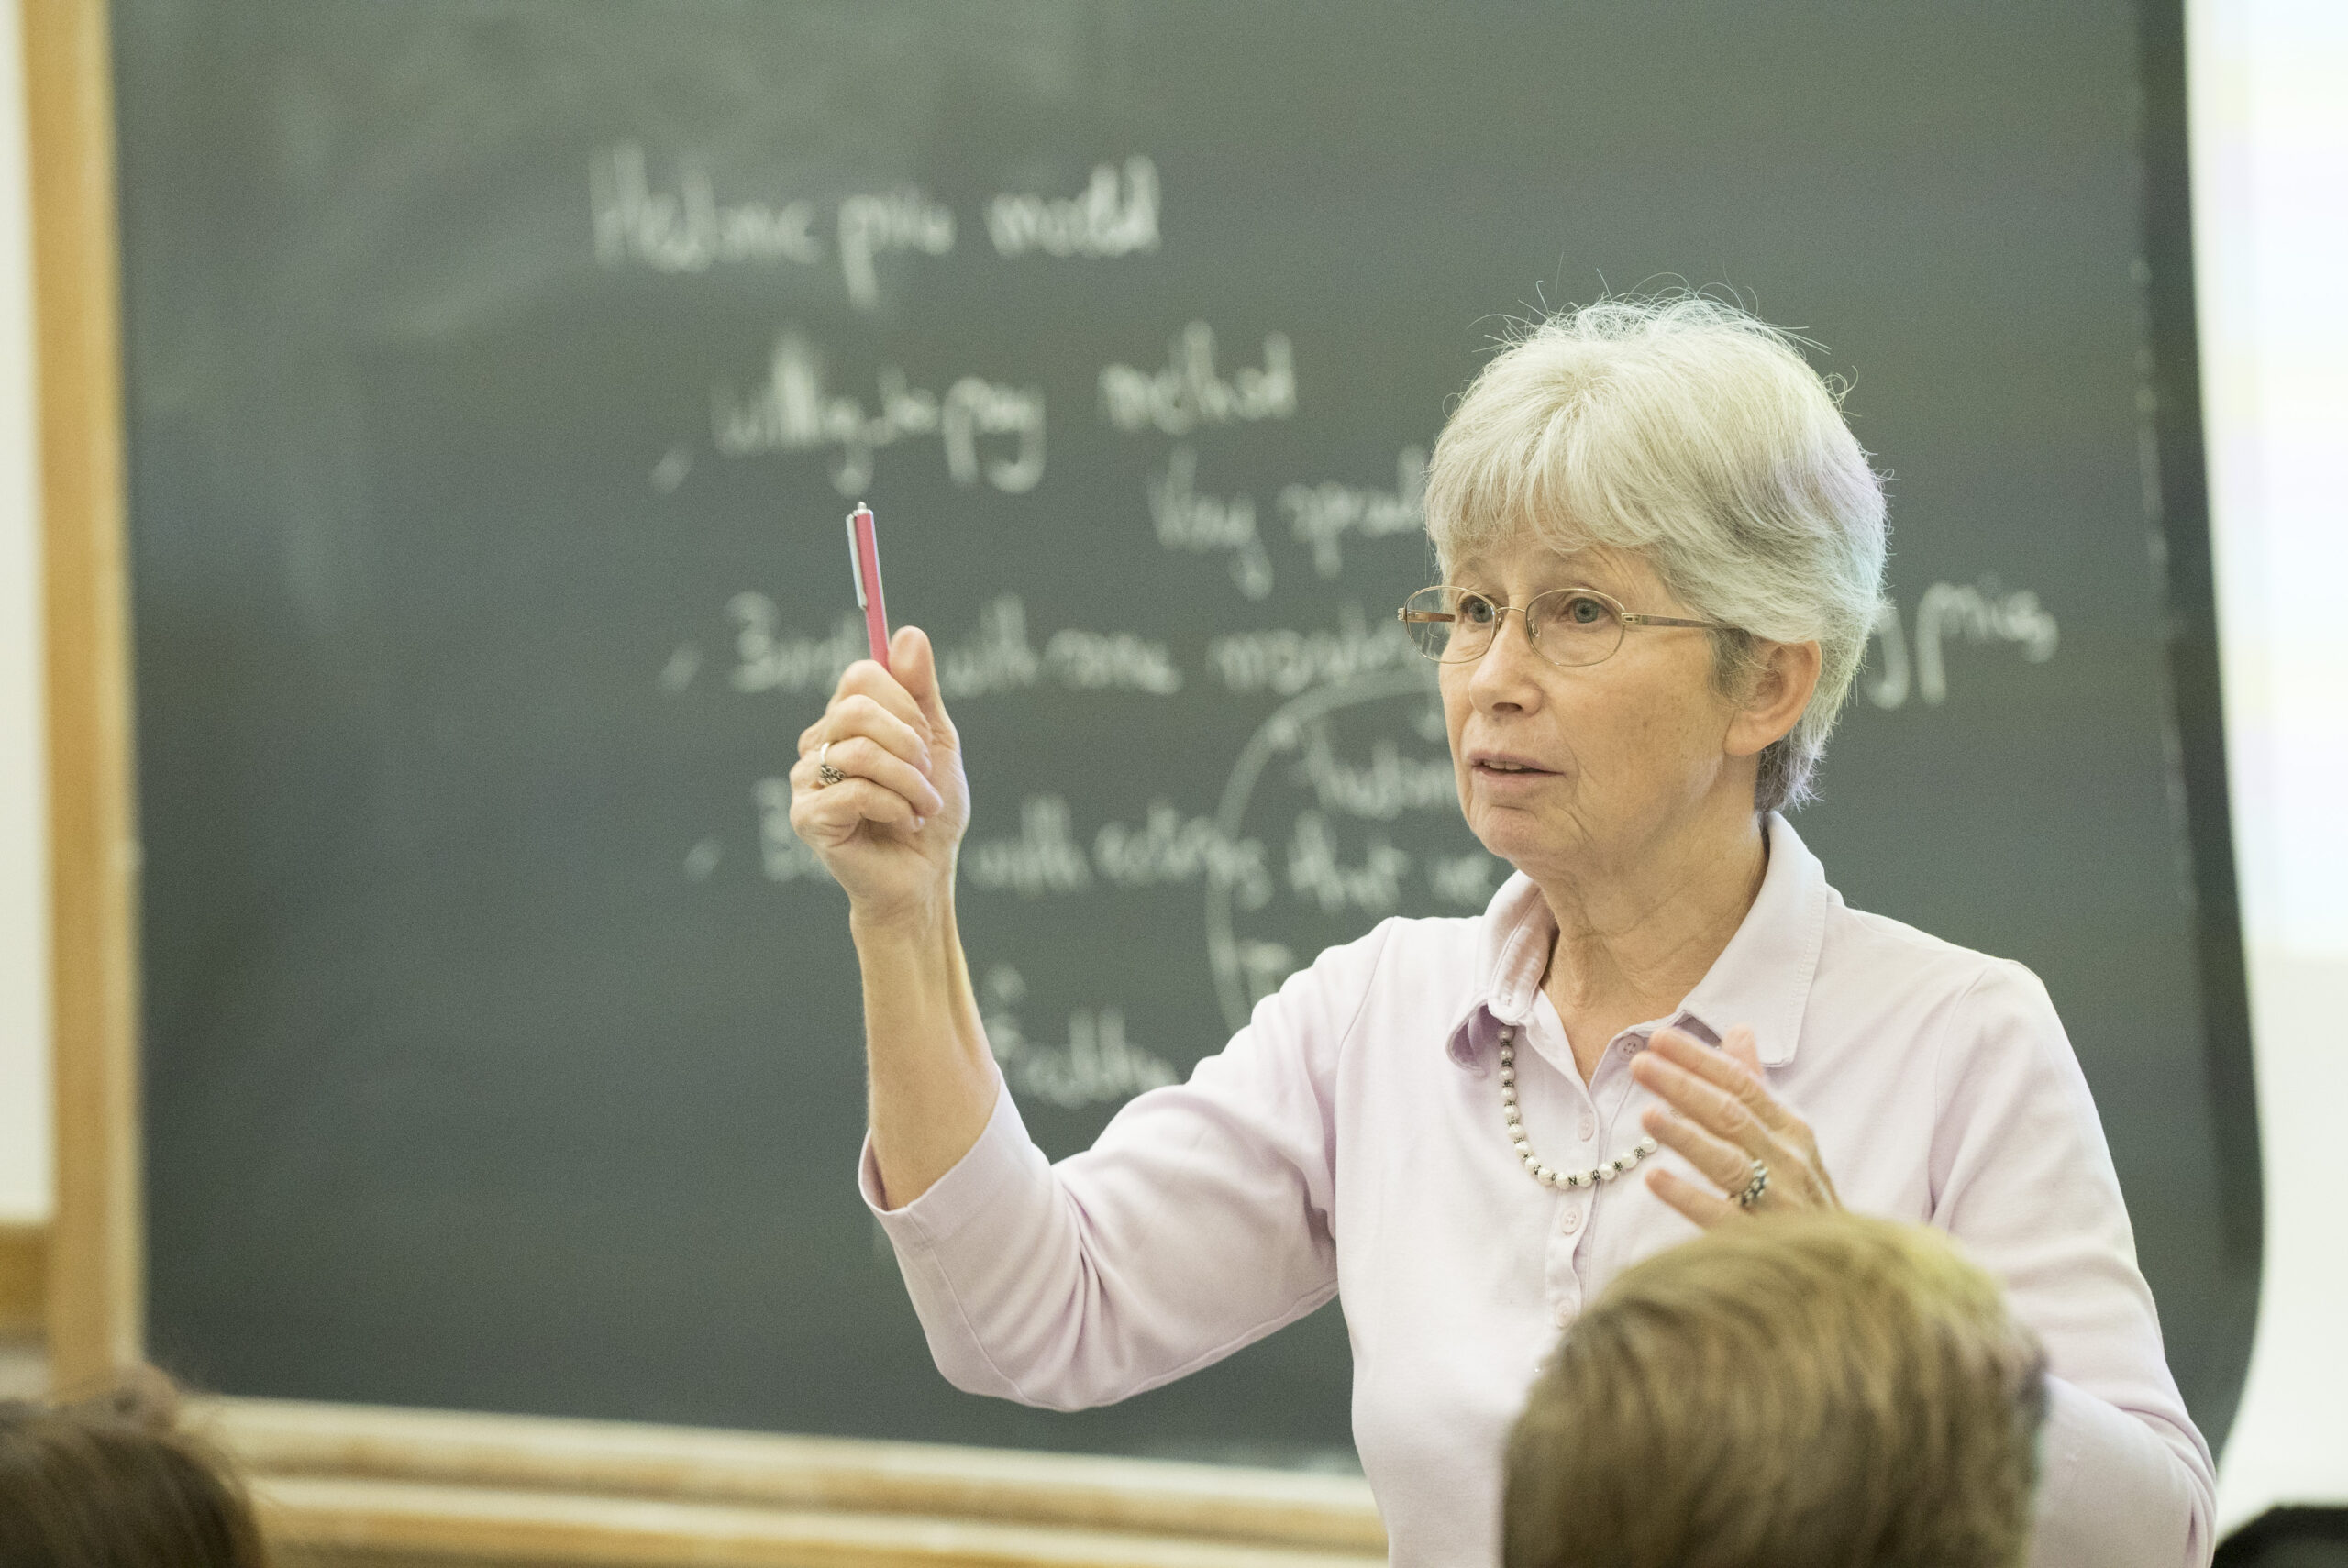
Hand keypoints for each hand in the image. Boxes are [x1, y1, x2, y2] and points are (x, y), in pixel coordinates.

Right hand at [789, 626, 968, 925]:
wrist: (924, 878)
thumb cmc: (929, 813)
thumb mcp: (936, 743)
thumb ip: (920, 690)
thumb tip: (907, 634)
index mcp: (844, 722)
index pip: (861, 676)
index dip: (904, 704)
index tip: (926, 742)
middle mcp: (817, 744)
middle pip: (857, 708)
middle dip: (909, 743)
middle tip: (926, 777)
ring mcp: (806, 780)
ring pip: (861, 752)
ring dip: (910, 782)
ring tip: (922, 807)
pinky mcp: (807, 817)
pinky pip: (856, 791)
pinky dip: (895, 807)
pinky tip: (902, 823)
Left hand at [1631, 1026, 1840, 1226]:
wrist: (1841, 1268)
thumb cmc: (1801, 1195)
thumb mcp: (1787, 1136)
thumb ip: (1756, 1084)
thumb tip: (1739, 1029)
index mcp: (1790, 1130)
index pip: (1741, 1083)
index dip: (1700, 1059)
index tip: (1658, 1038)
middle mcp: (1787, 1160)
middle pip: (1731, 1115)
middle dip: (1684, 1086)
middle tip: (1640, 1064)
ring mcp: (1779, 1202)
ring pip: (1728, 1162)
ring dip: (1687, 1136)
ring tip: (1646, 1115)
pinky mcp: (1765, 1242)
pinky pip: (1724, 1217)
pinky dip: (1690, 1197)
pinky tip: (1655, 1179)